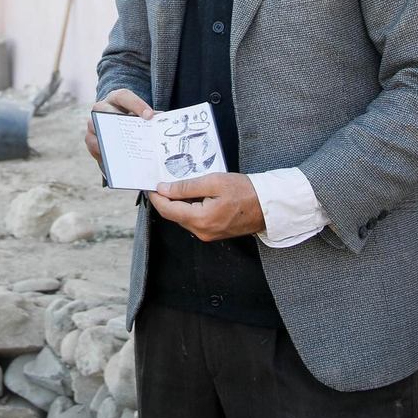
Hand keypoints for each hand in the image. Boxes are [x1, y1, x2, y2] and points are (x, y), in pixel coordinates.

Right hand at [84, 89, 154, 168]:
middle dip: (117, 120)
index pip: (124, 96)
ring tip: (123, 150)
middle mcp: (102, 107)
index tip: (149, 116)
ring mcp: (93, 122)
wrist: (117, 126)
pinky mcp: (89, 137)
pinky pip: (93, 144)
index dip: (136, 104)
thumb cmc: (132, 120)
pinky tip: (115, 159)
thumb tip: (161, 124)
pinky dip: (103, 151)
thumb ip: (150, 118)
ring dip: (109, 138)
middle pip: (105, 110)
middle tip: (131, 133)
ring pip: (95, 126)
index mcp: (117, 98)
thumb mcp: (140, 116)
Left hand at [147, 173, 264, 240]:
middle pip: (174, 215)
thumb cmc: (245, 191)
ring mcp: (208, 235)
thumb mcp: (213, 182)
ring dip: (179, 204)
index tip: (150, 185)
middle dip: (167, 199)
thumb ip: (186, 187)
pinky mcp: (214, 233)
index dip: (157, 197)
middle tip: (162, 181)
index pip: (168, 210)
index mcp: (200, 219)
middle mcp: (202, 231)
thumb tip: (164, 189)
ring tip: (179, 186)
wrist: (267, 206)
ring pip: (184, 218)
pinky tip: (193, 196)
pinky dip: (190, 208)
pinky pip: (195, 221)